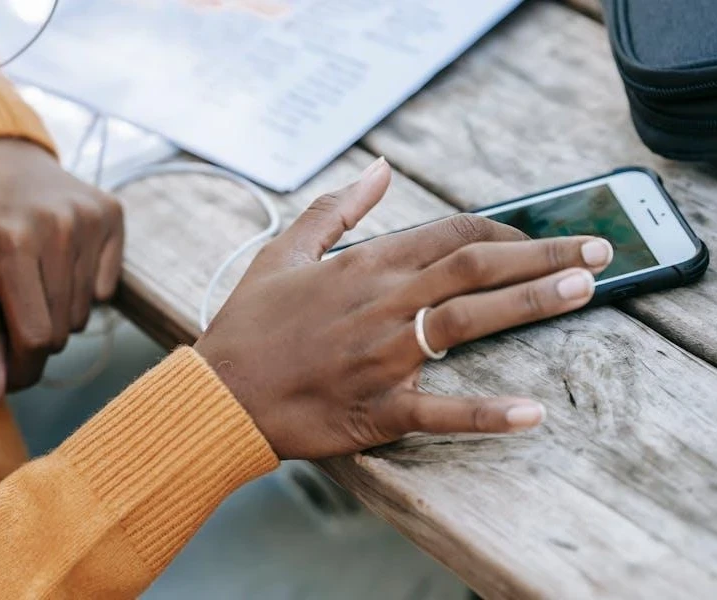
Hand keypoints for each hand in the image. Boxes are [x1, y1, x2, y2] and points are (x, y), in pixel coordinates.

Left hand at [0, 138, 123, 389]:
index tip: (14, 373)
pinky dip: (85, 290)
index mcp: (9, 243)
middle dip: (39, 338)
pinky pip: (106, 290)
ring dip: (60, 313)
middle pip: (61, 331)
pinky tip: (62, 263)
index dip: (24, 368)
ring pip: (84, 314)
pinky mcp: (112, 213)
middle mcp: (55, 227)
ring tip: (36, 283)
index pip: (34, 338)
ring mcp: (88, 218)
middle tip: (17, 316)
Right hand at [194, 158, 613, 459]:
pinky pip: (439, 412)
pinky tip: (530, 413)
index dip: (501, 233)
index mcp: (362, 267)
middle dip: (540, 257)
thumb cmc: (249, 323)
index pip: (449, 235)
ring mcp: (382, 357)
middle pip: (473, 269)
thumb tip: (380, 170)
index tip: (534, 238)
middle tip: (596, 252)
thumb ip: (336, 208)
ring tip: (584, 291)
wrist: (219, 392)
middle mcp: (381, 305)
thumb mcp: (284, 251)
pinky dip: (485, 414)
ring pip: (467, 322)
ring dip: (530, 304)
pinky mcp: (376, 409)